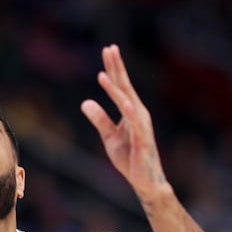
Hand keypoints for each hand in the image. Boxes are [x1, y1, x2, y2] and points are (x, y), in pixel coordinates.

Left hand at [80, 45, 170, 199]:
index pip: (120, 86)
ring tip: (105, 71)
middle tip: (110, 48)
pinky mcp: (143, 138)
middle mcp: (139, 113)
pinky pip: (134, 121)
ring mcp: (142, 125)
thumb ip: (100, 119)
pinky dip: (128, 109)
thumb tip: (85, 102)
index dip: (113, 68)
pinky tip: (122, 99)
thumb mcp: (110, 137)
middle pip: (125, 86)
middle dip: (117, 67)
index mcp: (131, 111)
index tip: (107, 49)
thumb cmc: (131, 159)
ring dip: (117, 85)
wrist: (146, 183)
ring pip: (127, 100)